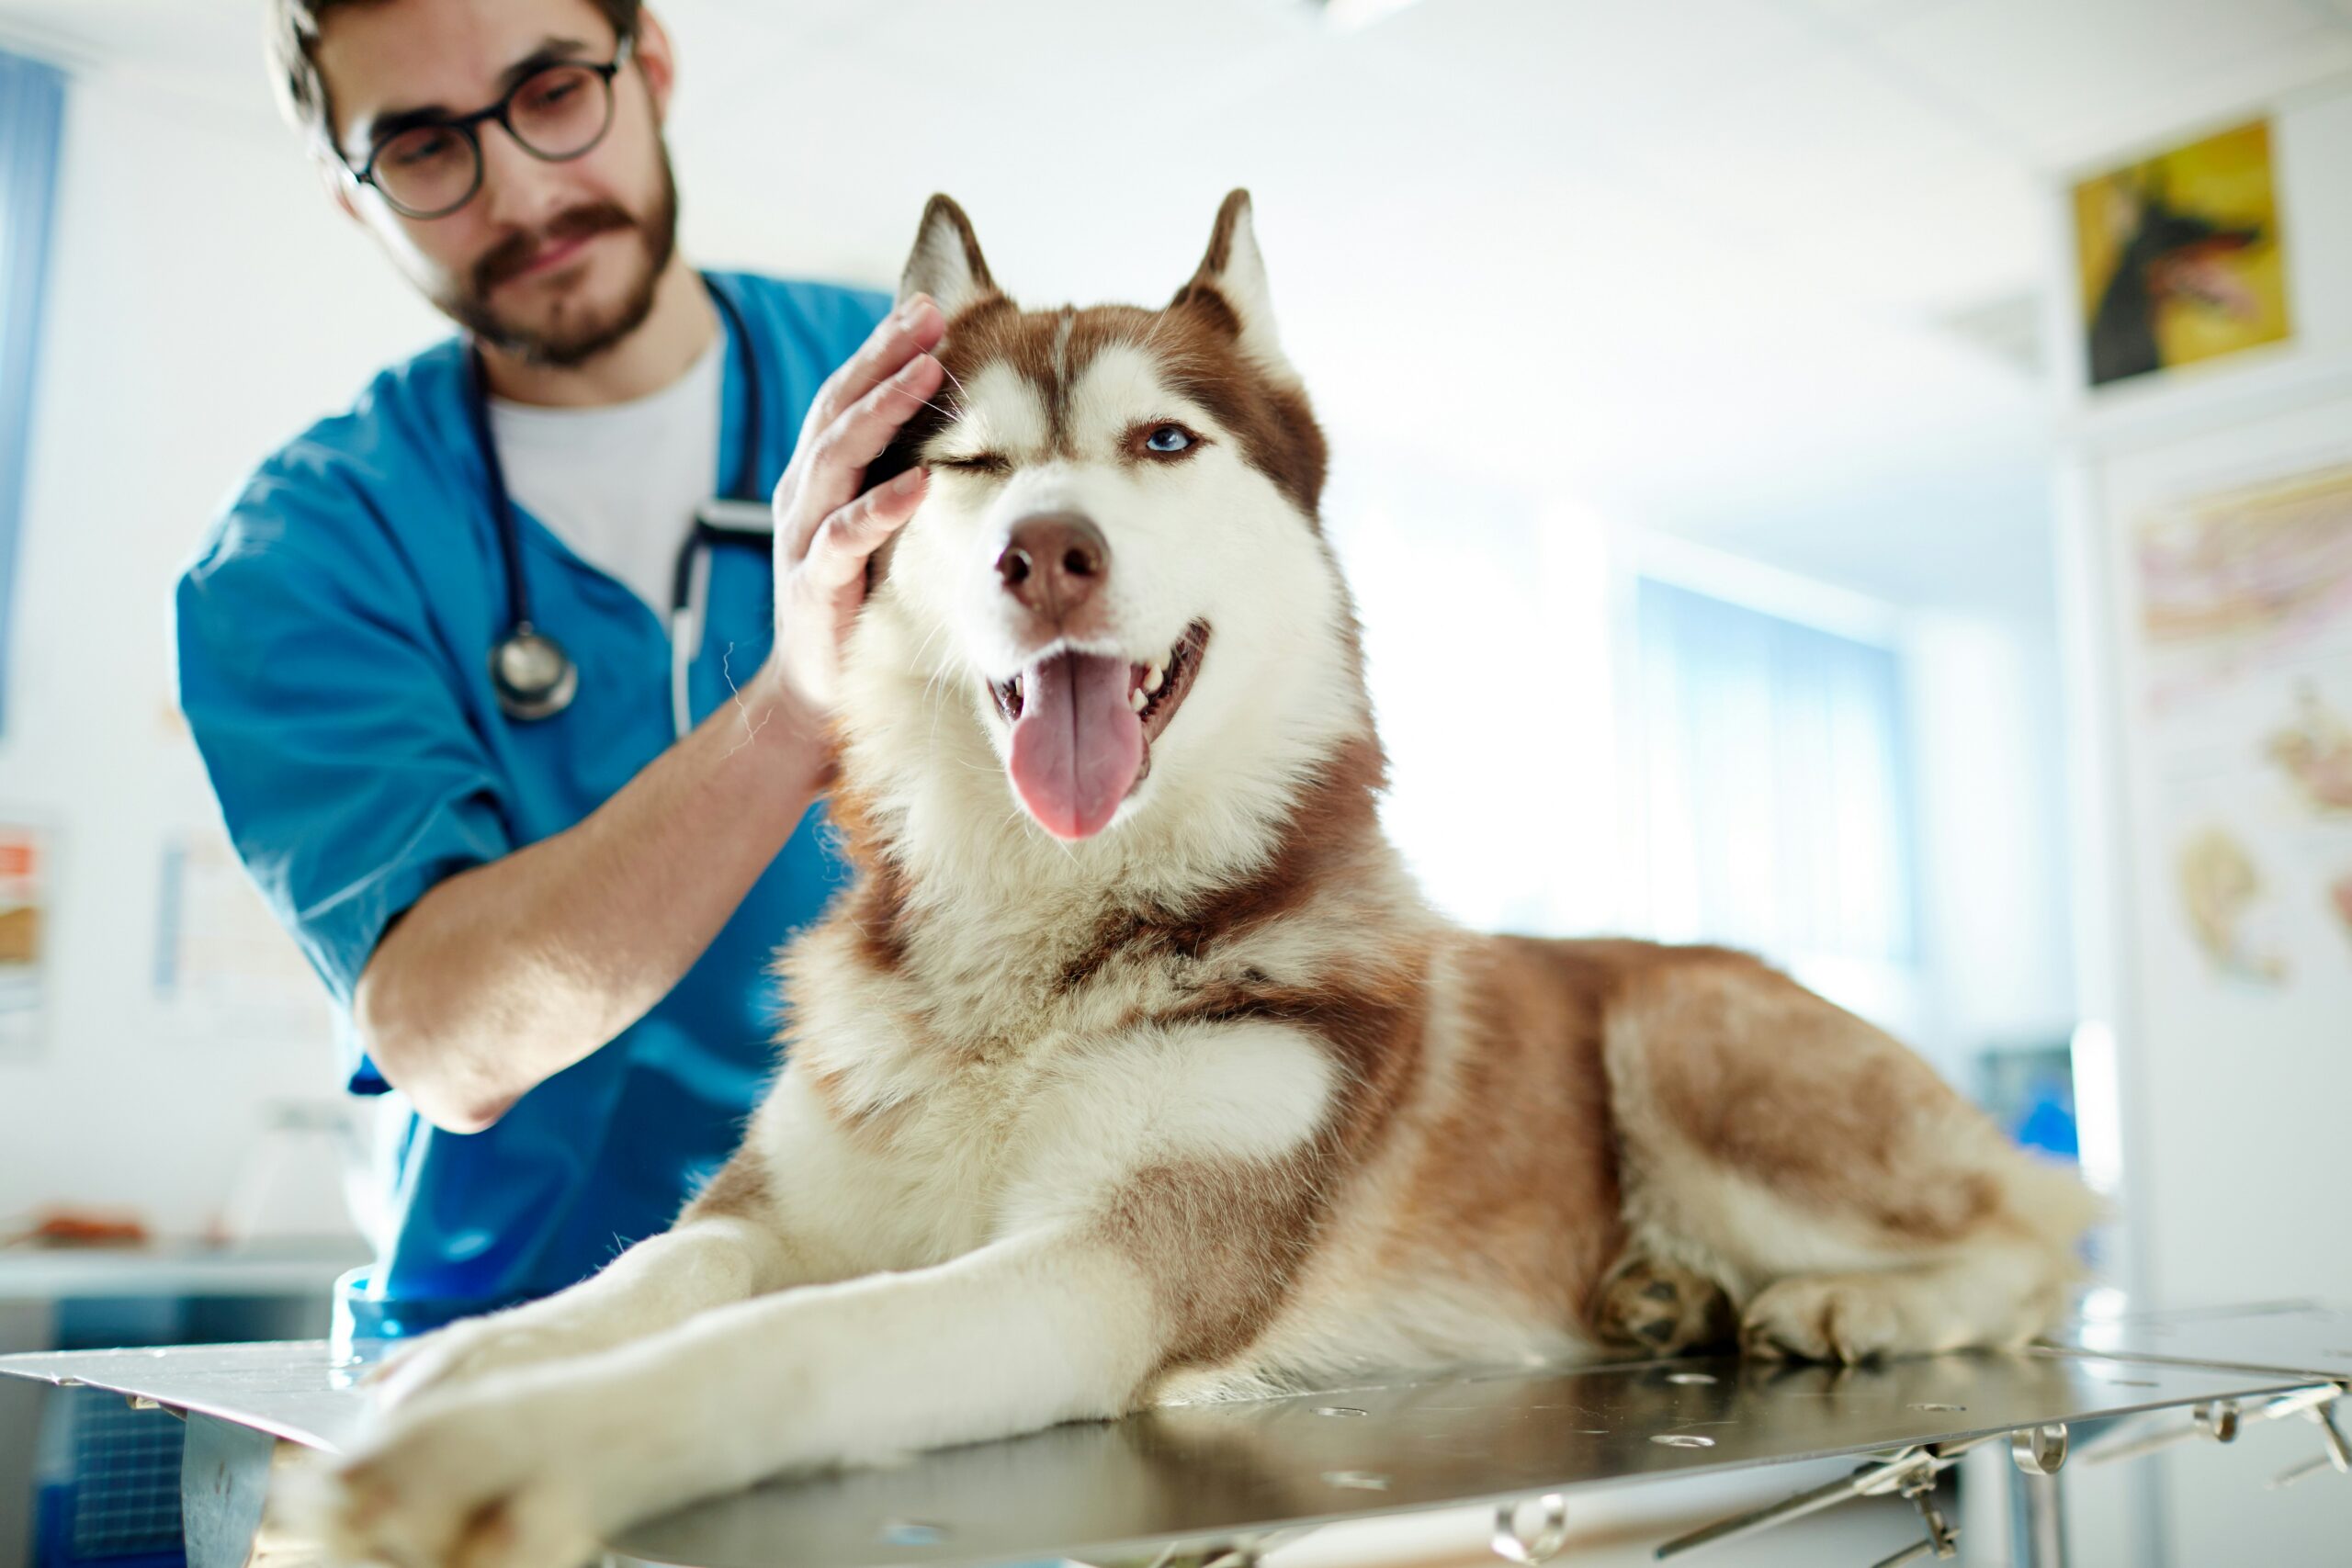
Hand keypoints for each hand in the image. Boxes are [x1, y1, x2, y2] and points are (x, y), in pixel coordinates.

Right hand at [768, 294, 946, 717]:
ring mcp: (805, 537)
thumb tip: (961, 422)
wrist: (815, 686)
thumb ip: (900, 472)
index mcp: (821, 474)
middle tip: (931, 314)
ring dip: (883, 411)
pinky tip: (919, 483)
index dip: (885, 347)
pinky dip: (882, 506)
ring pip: (837, 457)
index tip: (933, 305)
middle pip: (839, 408)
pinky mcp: (816, 586)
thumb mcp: (878, 524)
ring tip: (928, 371)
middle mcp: (805, 493)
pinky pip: (847, 537)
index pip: (850, 394)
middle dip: (884, 356)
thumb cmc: (858, 599)